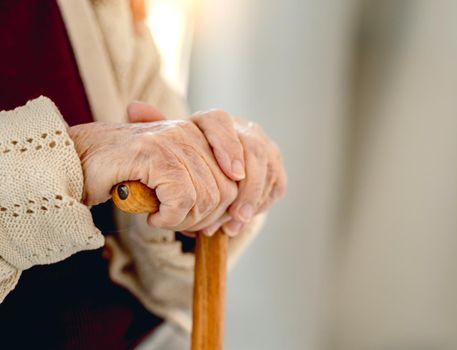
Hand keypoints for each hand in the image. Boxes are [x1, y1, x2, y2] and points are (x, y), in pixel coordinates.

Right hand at [68, 119, 237, 231]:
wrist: (79, 160)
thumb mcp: (170, 176)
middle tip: (182, 224)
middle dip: (208, 219)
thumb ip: (199, 184)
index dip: (238, 198)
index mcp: (198, 133)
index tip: (229, 221)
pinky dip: (169, 218)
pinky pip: (181, 199)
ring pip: (206, 197)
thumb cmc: (125, 172)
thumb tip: (230, 215)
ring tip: (163, 218)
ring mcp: (172, 140)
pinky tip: (153, 216)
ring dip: (186, 221)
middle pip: (227, 190)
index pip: (242, 165)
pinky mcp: (154, 154)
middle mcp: (189, 132)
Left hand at [128, 102, 286, 235]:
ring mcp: (264, 147)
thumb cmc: (186, 159)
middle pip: (255, 149)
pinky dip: (261, 204)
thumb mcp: (167, 145)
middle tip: (235, 215)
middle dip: (248, 186)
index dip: (229, 147)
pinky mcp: (275, 167)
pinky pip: (276, 184)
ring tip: (231, 227)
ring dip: (252, 201)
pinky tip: (241, 221)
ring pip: (268, 170)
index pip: (222, 123)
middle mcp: (244, 129)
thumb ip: (153, 127)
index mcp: (215, 120)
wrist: (211, 168)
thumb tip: (134, 107)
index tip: (232, 174)